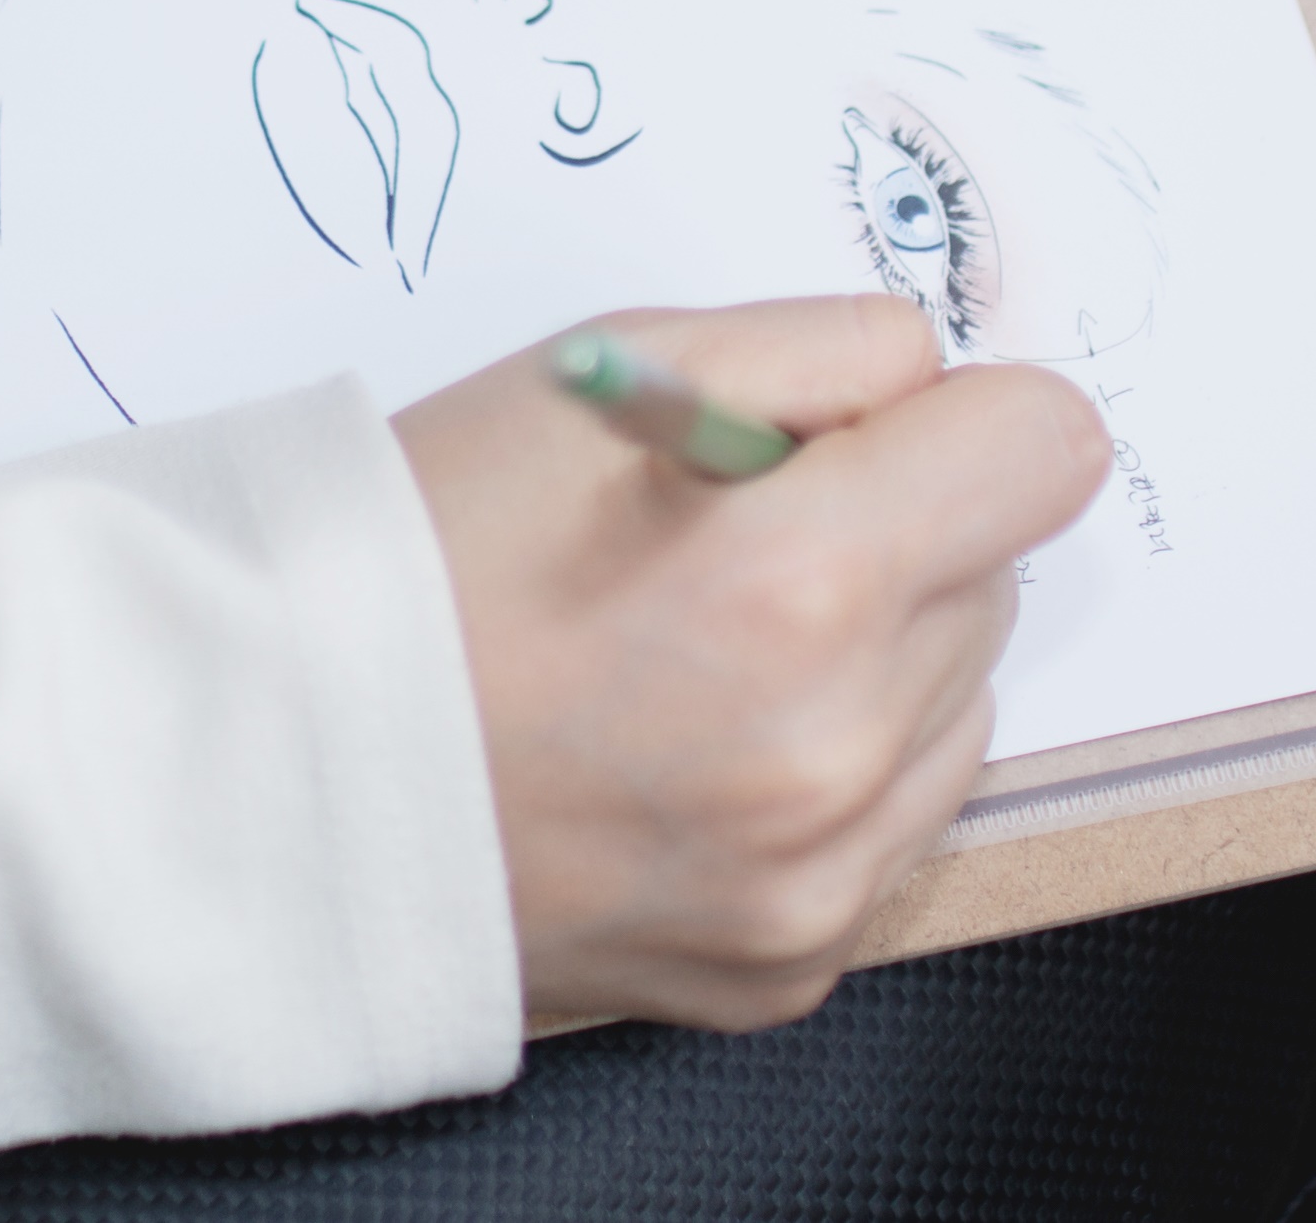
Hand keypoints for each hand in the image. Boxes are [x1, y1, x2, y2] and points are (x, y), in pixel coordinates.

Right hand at [393, 298, 1108, 1028]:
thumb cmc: (415, 556)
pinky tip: (684, 748)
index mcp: (798, 581)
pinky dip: (823, 775)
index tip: (858, 432)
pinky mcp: (787, 963)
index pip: (1047, 448)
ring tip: (692, 654)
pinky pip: (892, 824)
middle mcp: (831, 752)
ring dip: (869, 661)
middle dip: (892, 534)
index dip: (955, 415)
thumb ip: (817, 351)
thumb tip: (940, 385)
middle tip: (719, 544)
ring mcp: (814, 880)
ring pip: (959, 704)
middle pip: (996, 576)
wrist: (268, 770)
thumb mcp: (604, 369)